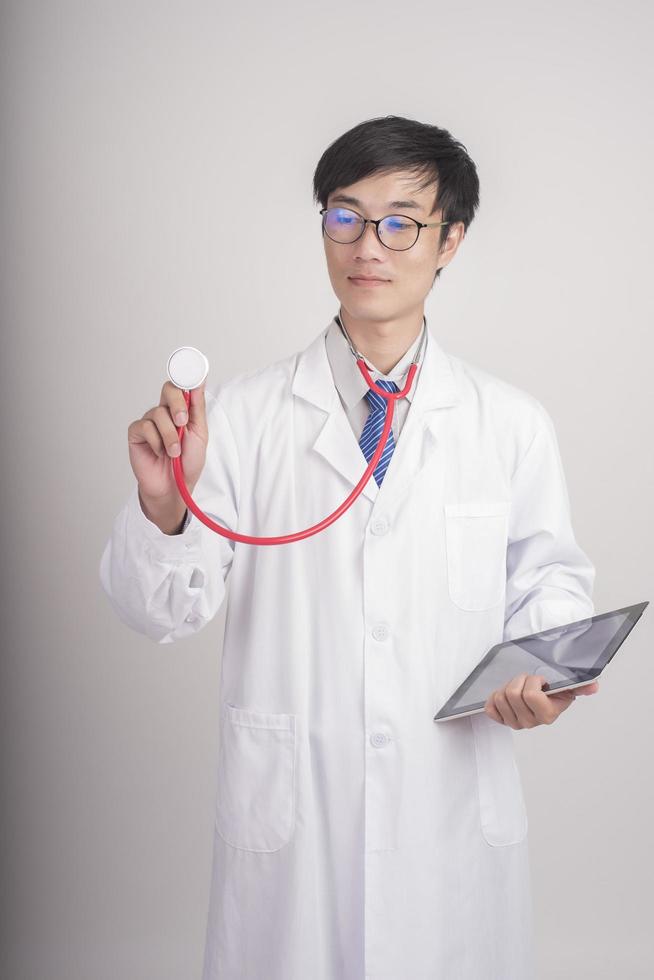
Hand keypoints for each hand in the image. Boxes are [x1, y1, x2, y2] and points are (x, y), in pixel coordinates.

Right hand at [127, 380, 208, 502]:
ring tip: (174, 453)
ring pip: (158, 413)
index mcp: (181, 410)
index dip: (186, 376)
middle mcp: (164, 412)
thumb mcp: (199, 434)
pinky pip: (146, 427)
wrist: (175, 487)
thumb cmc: (187, 462)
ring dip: (170, 436)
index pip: (182, 386)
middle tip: (183, 423)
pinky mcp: (136, 433)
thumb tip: (199, 382)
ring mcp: (149, 421)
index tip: (194, 377)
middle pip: (169, 390)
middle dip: (178, 404)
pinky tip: (159, 453)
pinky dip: (156, 442)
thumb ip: (197, 408)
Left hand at [484, 673, 599, 728]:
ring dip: (508, 686)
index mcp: (547, 714)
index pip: (530, 695)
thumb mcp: (567, 687)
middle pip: (513, 694)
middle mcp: (530, 722)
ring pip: (500, 697)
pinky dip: (495, 697)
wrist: (541, 698)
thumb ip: (581, 685)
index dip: (533, 681)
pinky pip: (490, 708)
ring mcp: (515, 723)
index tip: (540, 680)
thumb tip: (593, 686)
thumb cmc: (552, 692)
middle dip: (520, 680)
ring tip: (519, 687)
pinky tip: (507, 695)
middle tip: (528, 682)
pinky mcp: (502, 720)